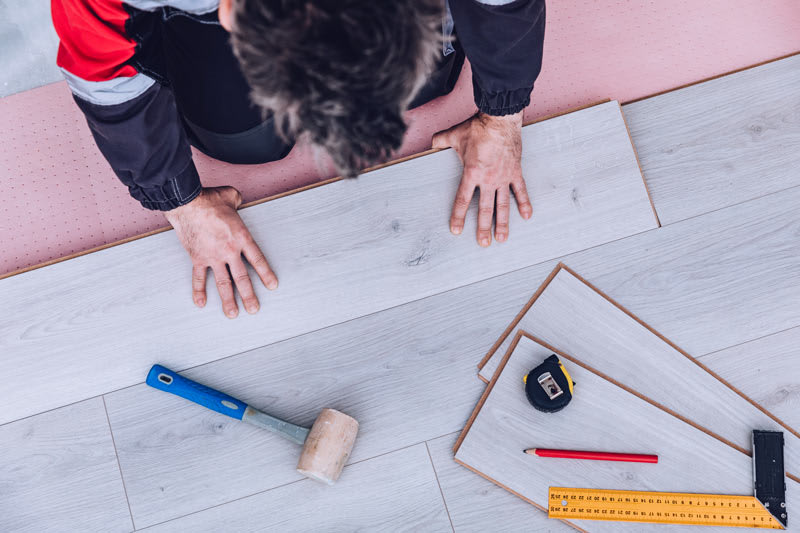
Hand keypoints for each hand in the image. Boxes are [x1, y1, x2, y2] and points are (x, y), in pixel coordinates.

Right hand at [164, 186, 277, 317]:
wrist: (187, 204)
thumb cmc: (209, 200)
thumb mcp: (231, 196)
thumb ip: (238, 201)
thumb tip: (238, 199)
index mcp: (242, 237)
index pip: (257, 260)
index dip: (266, 274)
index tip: (272, 286)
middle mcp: (229, 251)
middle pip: (242, 278)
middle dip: (249, 295)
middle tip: (254, 309)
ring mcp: (213, 257)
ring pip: (223, 283)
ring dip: (228, 300)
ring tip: (233, 314)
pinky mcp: (198, 258)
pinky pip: (199, 277)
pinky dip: (199, 290)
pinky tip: (201, 303)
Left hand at [432, 111, 531, 245]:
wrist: (501, 119)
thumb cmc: (479, 128)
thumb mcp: (455, 135)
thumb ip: (441, 141)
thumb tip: (432, 143)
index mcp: (471, 173)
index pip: (463, 200)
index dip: (459, 216)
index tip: (456, 230)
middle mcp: (488, 179)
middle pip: (485, 209)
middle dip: (483, 228)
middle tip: (483, 243)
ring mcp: (503, 177)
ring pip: (503, 205)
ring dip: (503, 223)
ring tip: (502, 238)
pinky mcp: (515, 171)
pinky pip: (520, 190)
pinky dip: (524, 203)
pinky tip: (526, 216)